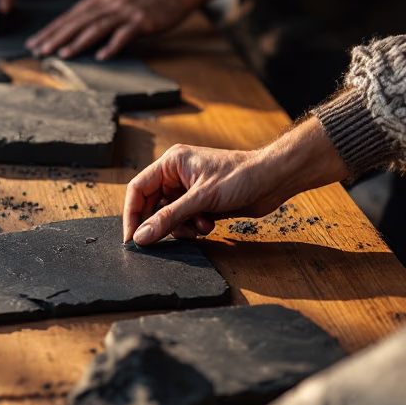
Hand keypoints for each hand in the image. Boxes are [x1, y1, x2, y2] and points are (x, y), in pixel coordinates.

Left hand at [27, 0, 192, 59]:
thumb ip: (98, 11)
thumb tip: (77, 28)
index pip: (69, 15)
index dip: (51, 30)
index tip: (34, 42)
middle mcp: (108, 2)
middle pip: (77, 21)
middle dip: (56, 37)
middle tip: (39, 51)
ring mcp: (125, 11)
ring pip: (96, 27)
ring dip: (78, 42)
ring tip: (62, 54)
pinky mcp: (141, 20)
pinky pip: (124, 34)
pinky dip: (111, 45)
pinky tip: (101, 56)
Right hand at [124, 146, 285, 245]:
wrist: (274, 179)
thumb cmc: (241, 176)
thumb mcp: (200, 199)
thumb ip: (168, 218)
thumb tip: (142, 237)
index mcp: (170, 163)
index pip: (137, 189)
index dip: (132, 214)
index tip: (131, 238)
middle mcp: (176, 175)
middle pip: (152, 205)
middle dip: (161, 223)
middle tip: (160, 241)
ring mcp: (189, 190)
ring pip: (168, 216)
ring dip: (181, 227)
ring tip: (199, 226)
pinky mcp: (202, 203)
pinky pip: (184, 221)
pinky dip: (193, 227)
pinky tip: (209, 224)